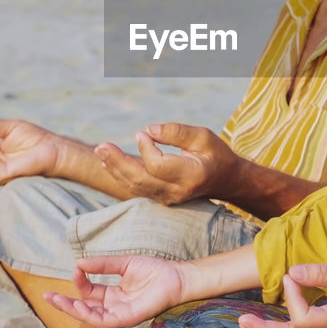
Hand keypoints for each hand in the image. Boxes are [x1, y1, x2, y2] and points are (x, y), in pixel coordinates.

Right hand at [44, 254, 186, 327]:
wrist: (176, 277)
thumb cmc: (155, 270)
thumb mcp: (124, 263)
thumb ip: (103, 264)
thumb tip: (79, 262)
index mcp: (114, 295)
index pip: (89, 293)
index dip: (79, 282)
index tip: (75, 268)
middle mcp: (114, 306)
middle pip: (84, 308)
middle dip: (64, 304)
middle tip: (46, 297)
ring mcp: (120, 314)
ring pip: (90, 317)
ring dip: (72, 310)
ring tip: (57, 300)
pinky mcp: (127, 319)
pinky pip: (104, 321)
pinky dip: (90, 314)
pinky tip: (79, 305)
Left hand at [95, 122, 240, 205]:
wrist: (226, 180)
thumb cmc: (215, 154)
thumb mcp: (202, 136)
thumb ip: (176, 132)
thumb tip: (148, 129)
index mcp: (190, 174)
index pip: (158, 165)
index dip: (146, 148)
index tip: (142, 133)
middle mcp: (177, 190)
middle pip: (140, 179)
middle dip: (118, 162)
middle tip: (101, 146)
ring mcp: (168, 198)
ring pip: (135, 186)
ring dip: (115, 168)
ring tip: (101, 151)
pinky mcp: (160, 198)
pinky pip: (136, 188)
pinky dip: (121, 175)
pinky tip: (108, 162)